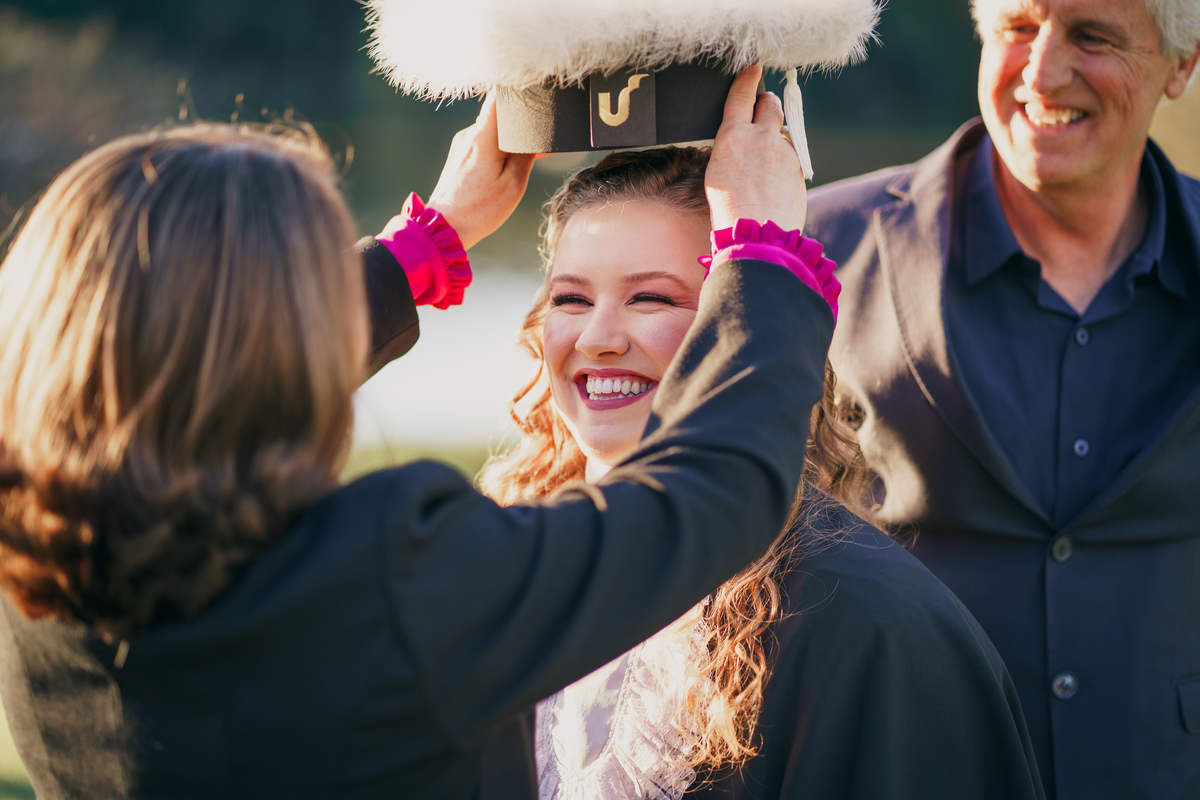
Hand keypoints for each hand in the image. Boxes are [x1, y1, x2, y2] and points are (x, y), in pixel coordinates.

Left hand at [426, 94, 537, 249]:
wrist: (443, 228)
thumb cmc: (480, 210)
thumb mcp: (514, 185)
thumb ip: (526, 154)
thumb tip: (537, 136)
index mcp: (483, 137)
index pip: (499, 95)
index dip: (518, 88)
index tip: (536, 89)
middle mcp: (469, 134)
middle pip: (499, 111)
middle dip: (521, 119)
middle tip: (542, 133)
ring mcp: (462, 143)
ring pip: (492, 128)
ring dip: (511, 137)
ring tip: (527, 155)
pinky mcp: (460, 154)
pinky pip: (484, 140)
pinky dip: (500, 146)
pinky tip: (509, 164)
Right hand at [705, 64, 806, 231]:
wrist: (758, 235)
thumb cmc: (730, 211)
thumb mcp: (717, 173)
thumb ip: (732, 148)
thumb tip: (743, 139)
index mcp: (733, 138)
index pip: (741, 95)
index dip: (747, 77)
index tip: (752, 66)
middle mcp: (761, 138)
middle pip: (769, 103)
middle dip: (766, 103)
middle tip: (761, 109)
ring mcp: (784, 151)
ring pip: (781, 131)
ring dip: (774, 136)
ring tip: (763, 163)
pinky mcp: (799, 166)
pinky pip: (791, 154)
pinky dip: (783, 160)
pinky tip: (773, 180)